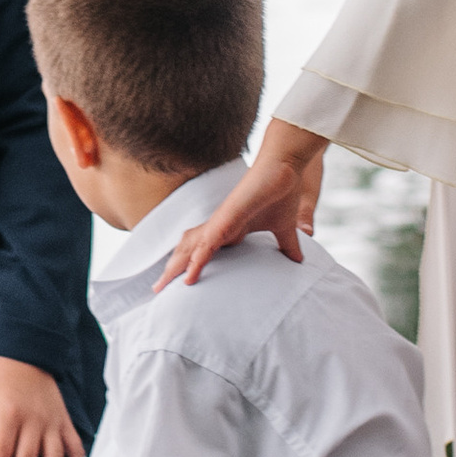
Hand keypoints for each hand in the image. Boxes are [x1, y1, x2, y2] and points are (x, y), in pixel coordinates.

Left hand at [155, 127, 323, 288]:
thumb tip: (298, 261)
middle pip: (188, 250)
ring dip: (176, 267)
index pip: (203, 252)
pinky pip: (207, 243)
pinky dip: (196, 260)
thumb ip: (287, 245)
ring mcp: (220, 222)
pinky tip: (188, 277)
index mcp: (230, 230)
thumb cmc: (282, 192)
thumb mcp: (284, 229)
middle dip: (173, 270)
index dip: (189, 266)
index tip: (179, 284)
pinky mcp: (226, 218)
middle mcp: (219, 226)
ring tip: (163, 286)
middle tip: (157, 290)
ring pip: (190, 248)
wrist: (284, 166)